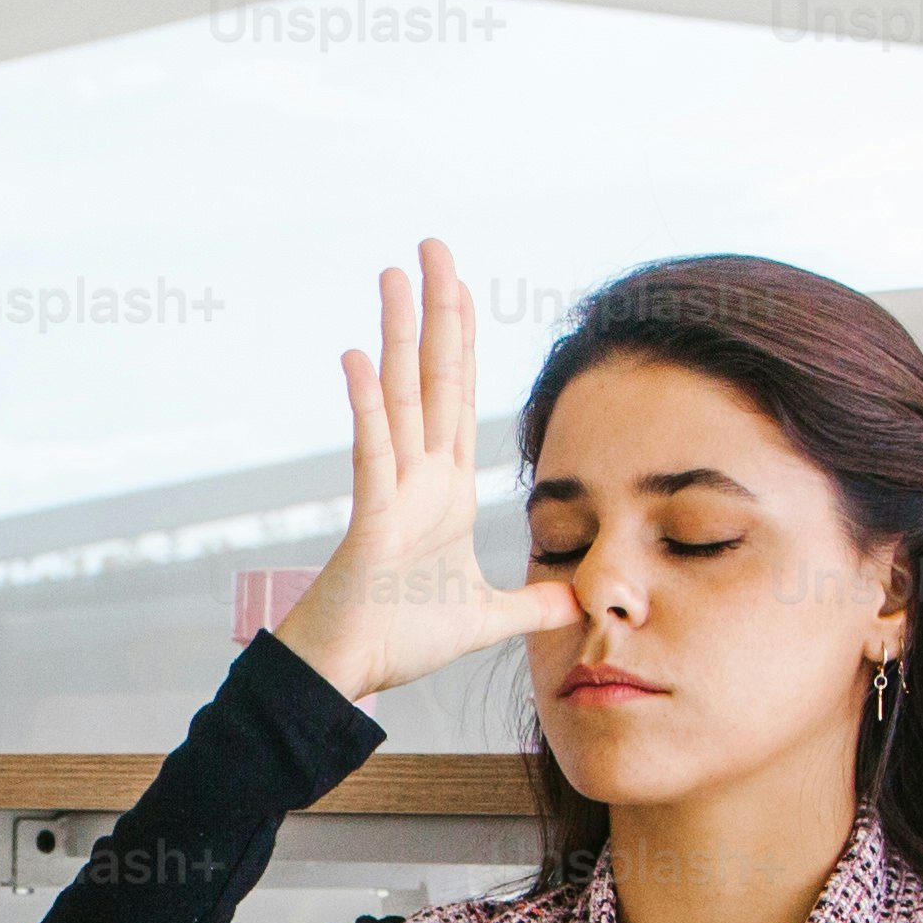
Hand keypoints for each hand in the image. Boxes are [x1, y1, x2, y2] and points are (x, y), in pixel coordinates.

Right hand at [270, 237, 575, 703]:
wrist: (347, 676)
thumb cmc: (397, 641)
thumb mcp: (485, 619)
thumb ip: (529, 605)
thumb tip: (575, 601)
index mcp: (447, 489)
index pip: (462, 398)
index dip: (464, 342)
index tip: (462, 287)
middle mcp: (419, 476)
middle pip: (434, 377)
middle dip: (438, 311)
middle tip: (433, 245)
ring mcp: (392, 491)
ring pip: (400, 398)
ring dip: (398, 335)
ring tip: (394, 276)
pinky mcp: (371, 519)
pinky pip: (370, 453)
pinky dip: (366, 407)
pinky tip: (359, 357)